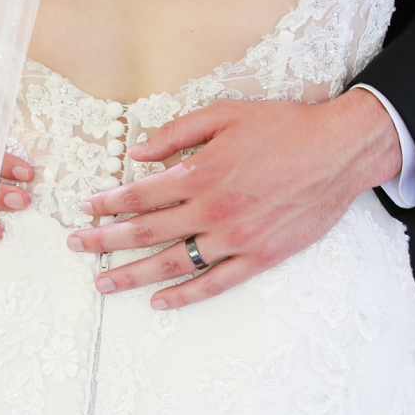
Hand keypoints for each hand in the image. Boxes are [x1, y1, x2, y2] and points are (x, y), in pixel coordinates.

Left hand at [65, 89, 401, 309]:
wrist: (338, 151)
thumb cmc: (282, 126)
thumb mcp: (225, 113)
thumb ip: (177, 132)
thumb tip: (138, 152)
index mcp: (202, 172)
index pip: (142, 194)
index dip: (109, 202)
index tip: (86, 208)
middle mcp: (213, 209)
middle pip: (148, 230)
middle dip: (106, 239)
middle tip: (76, 246)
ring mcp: (236, 238)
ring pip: (174, 263)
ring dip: (134, 274)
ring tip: (104, 282)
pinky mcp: (261, 256)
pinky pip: (216, 283)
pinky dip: (186, 295)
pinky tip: (160, 301)